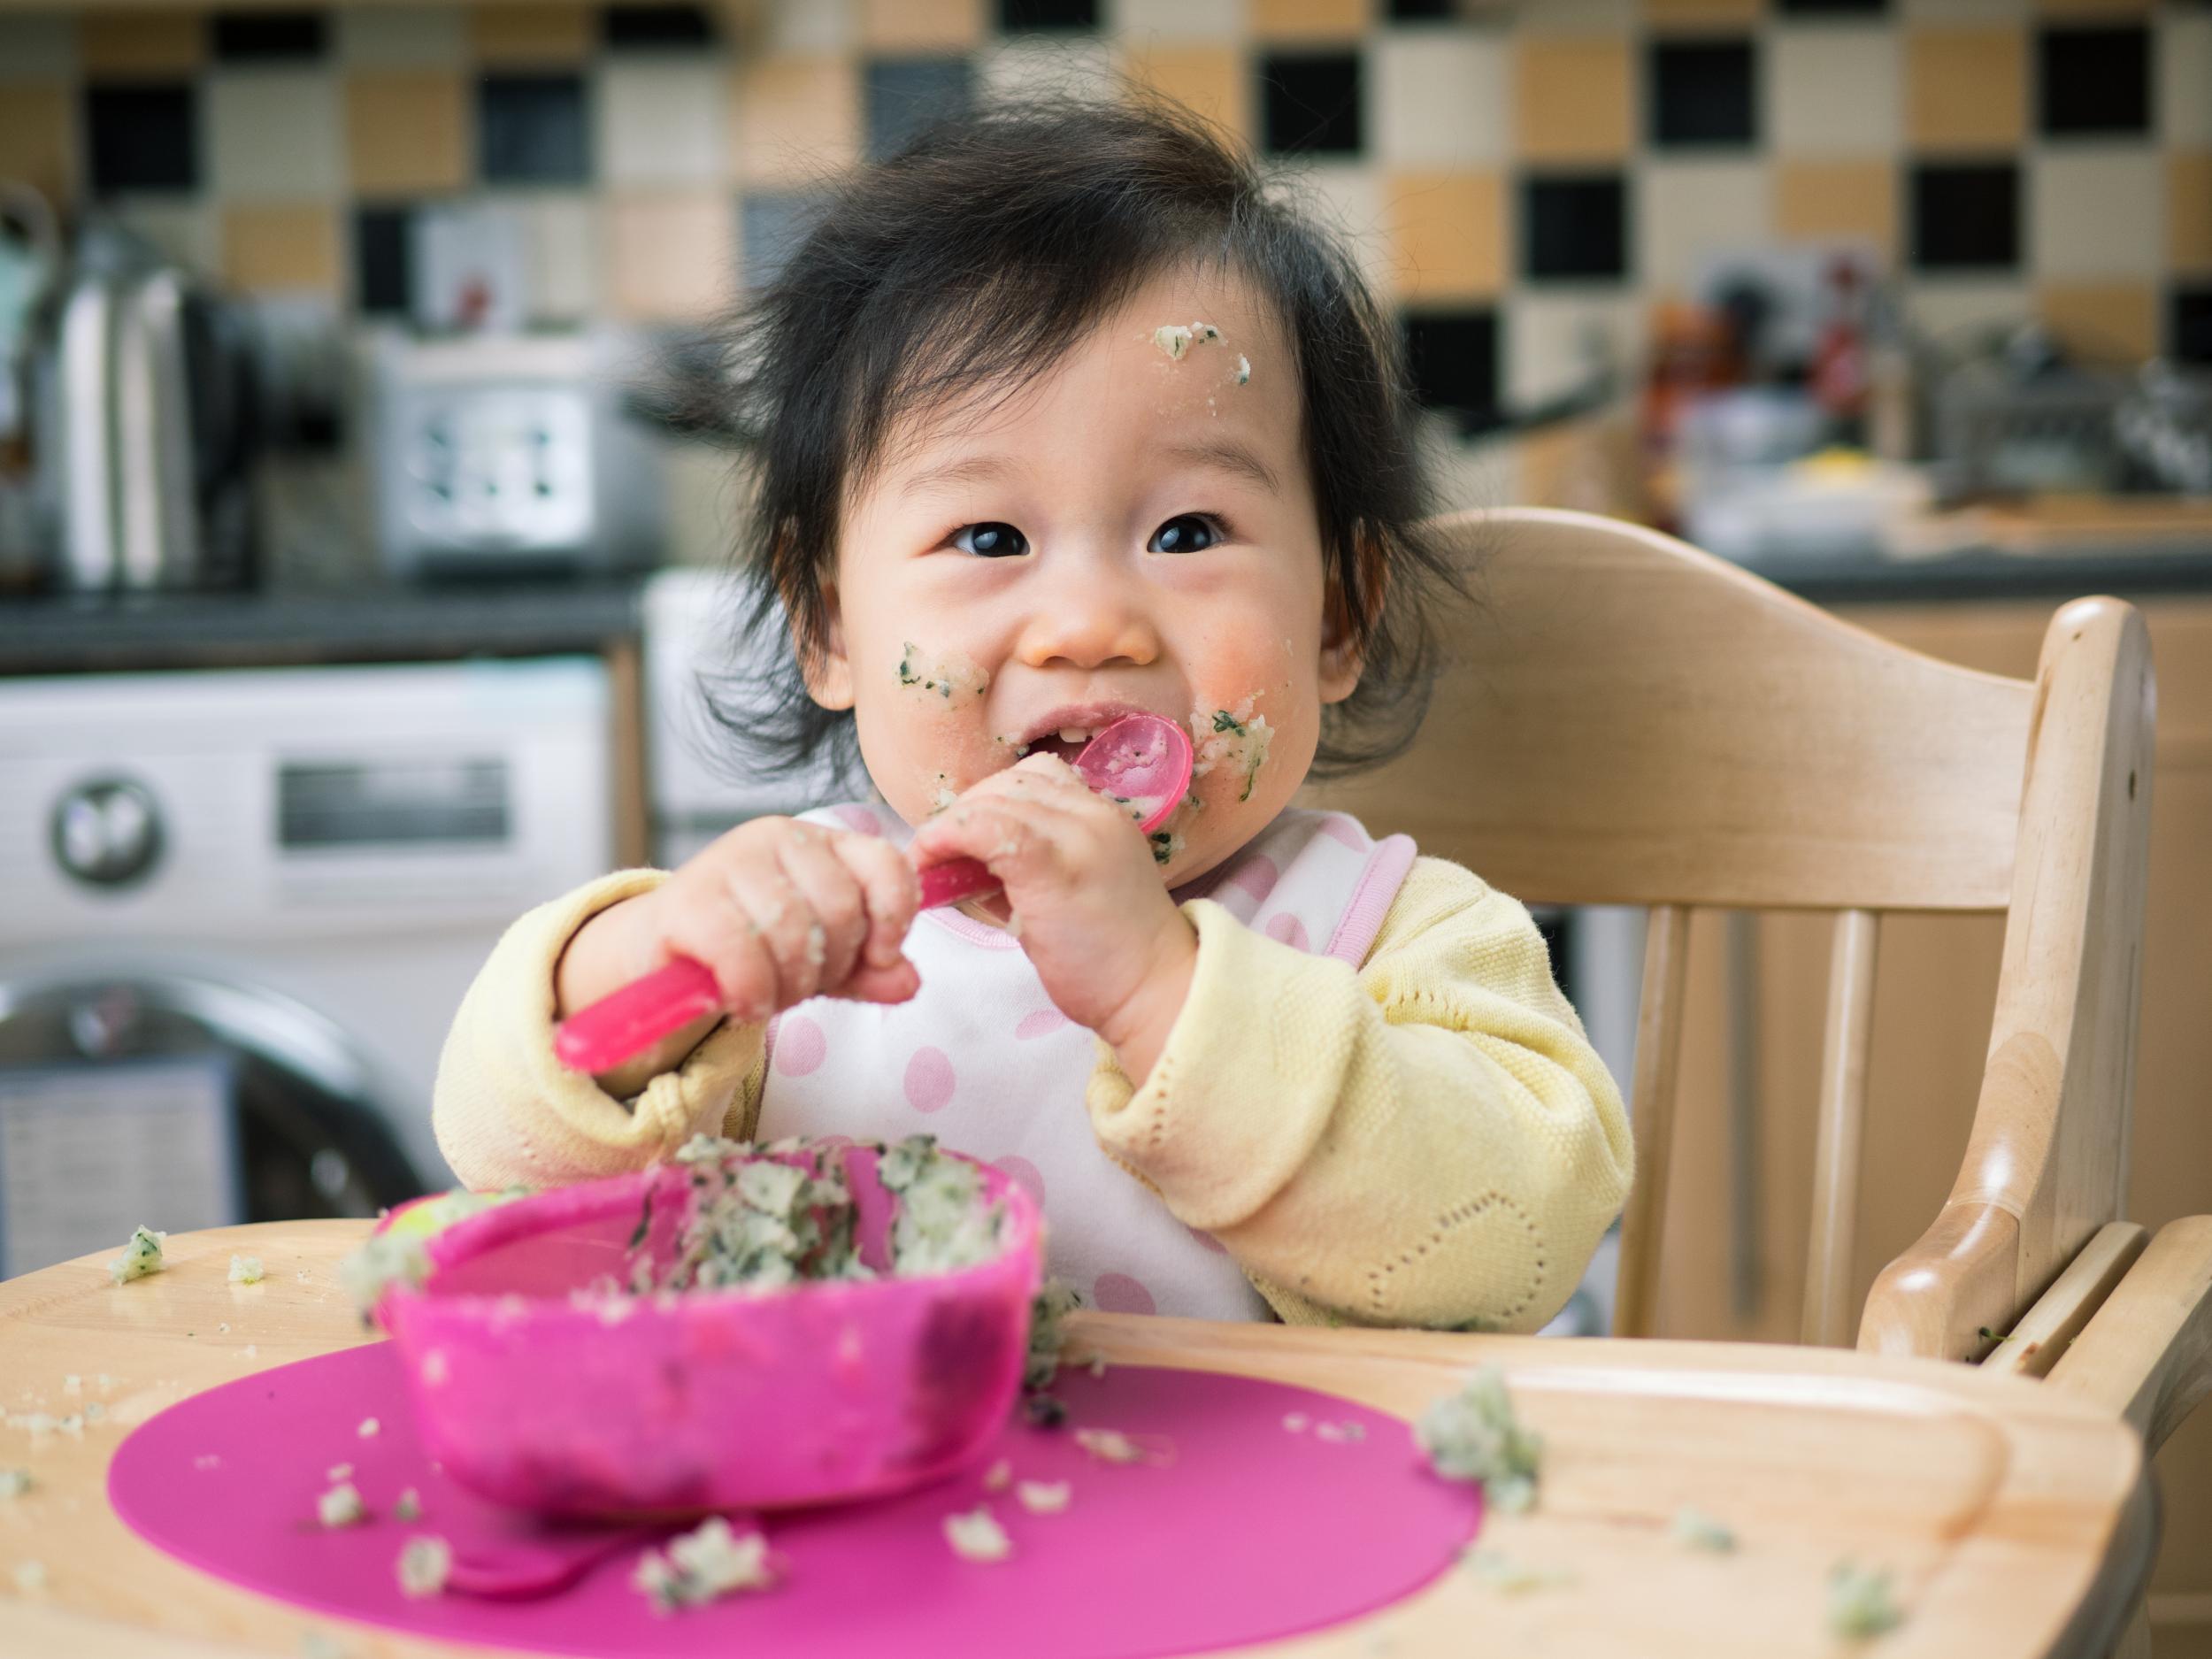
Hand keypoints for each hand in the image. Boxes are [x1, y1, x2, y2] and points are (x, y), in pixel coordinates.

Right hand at [559, 818, 919, 1091]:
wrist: (662, 957)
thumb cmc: (753, 950)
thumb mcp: (823, 962)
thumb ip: (870, 970)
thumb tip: (908, 982)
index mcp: (821, 843)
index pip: (887, 864)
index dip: (894, 918)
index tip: (880, 958)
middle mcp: (777, 836)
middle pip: (841, 909)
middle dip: (830, 967)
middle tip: (800, 985)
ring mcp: (729, 860)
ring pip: (793, 932)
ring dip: (789, 986)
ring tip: (769, 995)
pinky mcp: (688, 898)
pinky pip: (742, 953)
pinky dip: (751, 992)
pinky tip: (743, 1003)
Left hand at [909, 755, 1196, 1084]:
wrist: (1157, 995)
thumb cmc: (1111, 959)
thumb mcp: (1069, 895)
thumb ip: (1024, 869)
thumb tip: (962, 863)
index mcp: (1101, 818)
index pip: (1032, 780)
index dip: (989, 803)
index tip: (964, 843)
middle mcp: (1093, 815)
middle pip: (1009, 783)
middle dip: (966, 812)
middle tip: (942, 856)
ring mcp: (1076, 836)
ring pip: (995, 800)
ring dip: (953, 826)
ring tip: (937, 866)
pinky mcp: (1052, 867)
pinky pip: (986, 828)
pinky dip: (949, 837)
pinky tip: (933, 862)